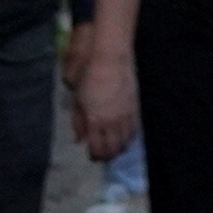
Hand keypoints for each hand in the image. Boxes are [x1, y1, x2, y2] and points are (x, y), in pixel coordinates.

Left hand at [65, 41, 139, 162]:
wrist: (110, 57)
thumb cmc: (87, 76)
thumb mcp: (77, 100)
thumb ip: (79, 122)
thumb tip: (80, 139)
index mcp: (96, 121)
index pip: (98, 149)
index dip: (95, 156)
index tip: (92, 155)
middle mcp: (113, 122)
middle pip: (114, 149)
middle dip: (107, 156)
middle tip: (102, 154)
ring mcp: (126, 115)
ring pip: (126, 141)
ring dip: (119, 147)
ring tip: (113, 147)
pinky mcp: (135, 107)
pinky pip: (134, 130)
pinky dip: (129, 137)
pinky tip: (124, 135)